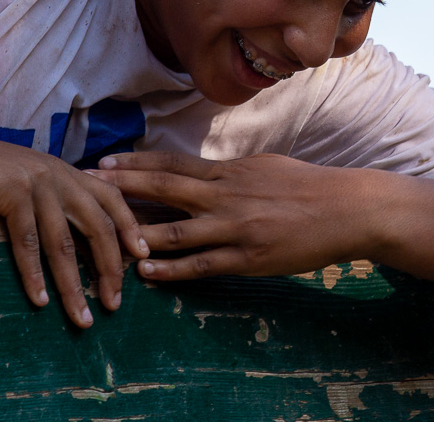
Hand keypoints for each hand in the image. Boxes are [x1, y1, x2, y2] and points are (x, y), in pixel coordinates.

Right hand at [0, 123, 148, 327]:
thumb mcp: (27, 180)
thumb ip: (50, 199)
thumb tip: (67, 238)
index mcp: (66, 172)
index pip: (112, 199)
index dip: (130, 227)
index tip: (142, 258)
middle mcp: (59, 177)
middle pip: (98, 227)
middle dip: (110, 269)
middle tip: (113, 304)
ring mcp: (37, 184)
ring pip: (64, 243)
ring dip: (74, 285)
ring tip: (82, 317)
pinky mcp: (12, 193)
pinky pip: (28, 241)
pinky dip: (34, 274)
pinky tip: (38, 299)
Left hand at [90, 152, 365, 281]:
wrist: (346, 209)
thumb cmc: (305, 185)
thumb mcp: (263, 166)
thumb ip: (228, 172)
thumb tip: (197, 170)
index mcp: (229, 171)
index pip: (172, 163)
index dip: (135, 163)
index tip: (104, 162)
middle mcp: (226, 195)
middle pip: (165, 188)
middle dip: (123, 188)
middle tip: (87, 187)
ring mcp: (236, 228)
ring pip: (177, 230)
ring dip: (138, 233)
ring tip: (104, 235)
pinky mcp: (248, 258)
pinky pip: (203, 264)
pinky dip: (173, 268)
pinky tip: (148, 271)